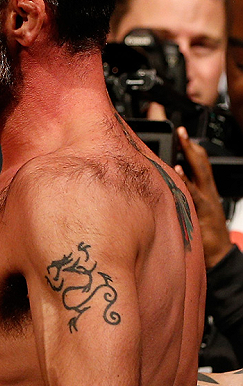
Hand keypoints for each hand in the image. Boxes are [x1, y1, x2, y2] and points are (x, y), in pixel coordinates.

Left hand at [175, 128, 231, 268]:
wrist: (219, 255)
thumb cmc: (205, 235)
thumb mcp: (195, 212)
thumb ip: (183, 199)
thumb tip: (165, 187)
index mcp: (206, 190)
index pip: (200, 164)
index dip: (191, 148)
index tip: (181, 133)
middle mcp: (207, 192)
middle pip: (200, 163)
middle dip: (190, 145)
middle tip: (181, 130)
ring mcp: (206, 200)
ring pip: (198, 173)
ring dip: (188, 156)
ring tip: (181, 141)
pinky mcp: (202, 211)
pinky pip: (192, 193)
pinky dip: (185, 180)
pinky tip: (177, 170)